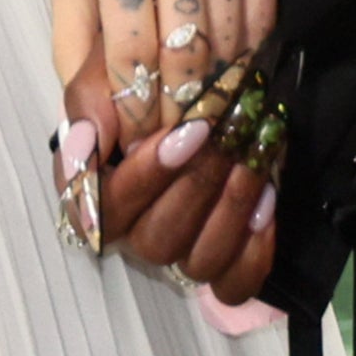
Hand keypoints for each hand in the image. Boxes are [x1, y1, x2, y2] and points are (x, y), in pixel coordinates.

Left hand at [47, 0, 281, 130]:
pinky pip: (265, 23)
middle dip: (178, 115)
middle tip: (170, 145)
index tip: (134, 140)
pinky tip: (230, 80)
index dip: (135, 110)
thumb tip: (87, 126)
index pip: (131, 50)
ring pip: (234, 46)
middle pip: (189, 55)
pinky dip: (248, 63)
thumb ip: (73, 43)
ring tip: (199, 123)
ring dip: (216, 98)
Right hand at [66, 46, 285, 305]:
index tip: (189, 130)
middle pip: (156, 239)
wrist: (192, 80)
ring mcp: (179, 248)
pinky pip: (234, 283)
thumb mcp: (109, 72)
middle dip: (198, 184)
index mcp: (95, 196)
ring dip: (230, 209)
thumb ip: (89, 101)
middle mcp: (134, 231)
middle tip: (229, 135)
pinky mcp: (220, 258)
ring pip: (198, 261)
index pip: (106, 211)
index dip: (147, 177)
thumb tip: (88, 138)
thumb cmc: (142, 77)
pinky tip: (267, 200)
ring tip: (252, 157)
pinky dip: (254, 251)